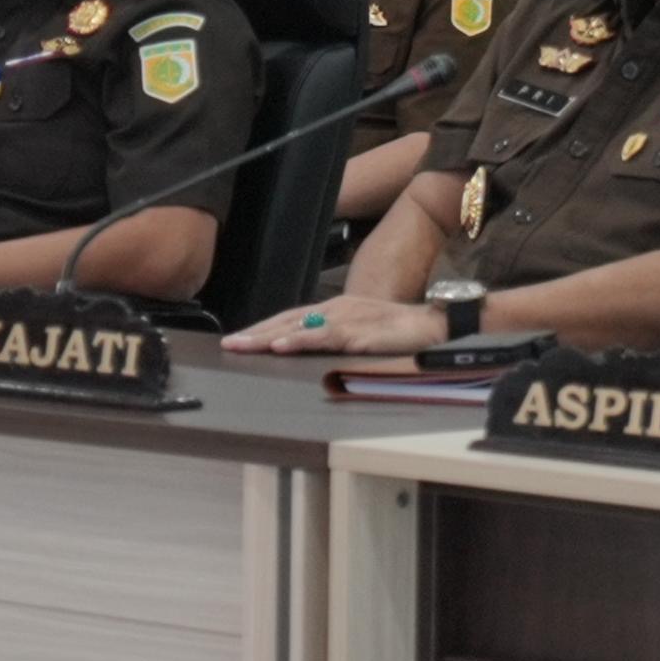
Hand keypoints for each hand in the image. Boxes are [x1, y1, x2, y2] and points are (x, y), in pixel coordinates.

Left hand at [226, 296, 444, 358]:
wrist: (431, 326)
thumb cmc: (399, 333)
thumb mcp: (360, 335)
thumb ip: (337, 339)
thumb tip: (311, 351)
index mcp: (335, 310)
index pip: (291, 319)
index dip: (264, 328)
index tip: (240, 339)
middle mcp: (335, 309)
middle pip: (287, 320)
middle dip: (256, 332)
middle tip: (228, 343)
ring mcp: (345, 319)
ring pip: (298, 327)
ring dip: (267, 337)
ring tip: (242, 345)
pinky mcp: (357, 332)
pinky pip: (323, 337)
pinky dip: (299, 341)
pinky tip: (280, 346)